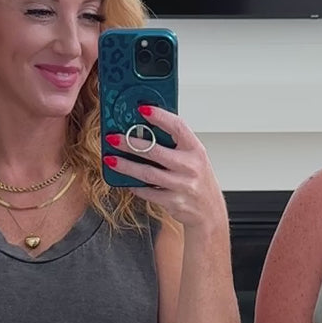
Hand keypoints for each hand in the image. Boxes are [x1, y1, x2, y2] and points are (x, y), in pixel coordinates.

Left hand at [104, 107, 227, 233]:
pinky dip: (135, 186)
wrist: (210, 213)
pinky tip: (126, 180)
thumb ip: (176, 145)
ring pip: (148, 174)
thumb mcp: (194, 158)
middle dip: (130, 143)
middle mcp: (191, 167)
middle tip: (113, 138)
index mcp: (196, 150)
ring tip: (111, 160)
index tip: (143, 109)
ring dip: (126, 166)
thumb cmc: (199, 181)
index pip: (178, 127)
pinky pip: (148, 193)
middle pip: (155, 152)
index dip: (160, 116)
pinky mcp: (174, 202)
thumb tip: (145, 129)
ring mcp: (182, 186)